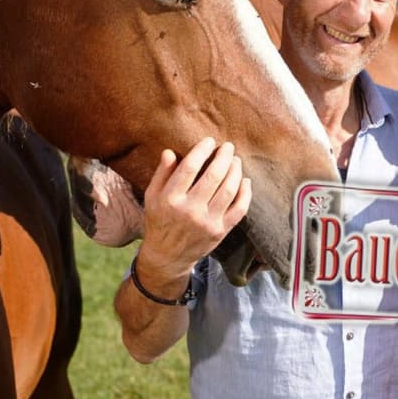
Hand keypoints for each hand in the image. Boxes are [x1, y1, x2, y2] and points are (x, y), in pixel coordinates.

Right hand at [137, 138, 250, 280]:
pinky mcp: (220, 231)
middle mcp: (189, 211)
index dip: (201, 151)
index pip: (189, 168)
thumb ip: (162, 174)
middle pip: (213, 176)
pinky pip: (239, 209)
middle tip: (228, 147)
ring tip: (236, 160)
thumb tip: (169, 152)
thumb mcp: (152, 197)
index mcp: (170, 199)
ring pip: (229, 190)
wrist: (167, 257)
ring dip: (236, 171)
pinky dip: (245, 193)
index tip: (209, 141)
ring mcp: (207, 222)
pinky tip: (244, 181)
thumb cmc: (159, 221)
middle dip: (224, 157)